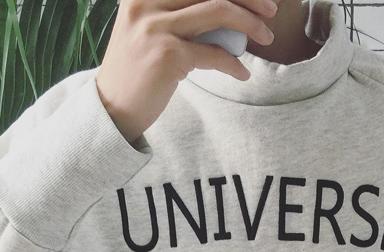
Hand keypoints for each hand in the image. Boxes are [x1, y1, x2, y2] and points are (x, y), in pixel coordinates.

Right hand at [95, 0, 277, 143]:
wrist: (112, 109)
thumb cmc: (137, 72)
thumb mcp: (150, 31)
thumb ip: (178, 15)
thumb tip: (227, 12)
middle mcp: (146, 1)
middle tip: (270, 11)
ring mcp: (156, 27)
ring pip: (218, 11)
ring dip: (250, 24)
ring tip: (266, 37)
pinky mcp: (167, 55)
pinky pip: (214, 54)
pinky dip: (234, 64)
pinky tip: (242, 74)